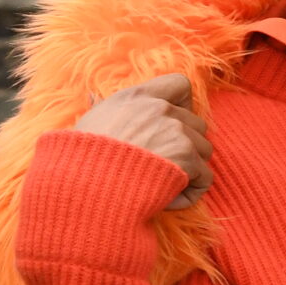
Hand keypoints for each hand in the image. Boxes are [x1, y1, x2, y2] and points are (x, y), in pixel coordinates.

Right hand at [74, 74, 211, 209]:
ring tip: (159, 184)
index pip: (180, 85)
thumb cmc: (82, 159)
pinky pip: (204, 178)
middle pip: (196, 124)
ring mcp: (177, 132)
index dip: (183, 106)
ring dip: (188, 170)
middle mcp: (161, 109)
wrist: (82, 184)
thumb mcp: (90, 124)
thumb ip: (105, 110)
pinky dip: (189, 194)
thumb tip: (92, 96)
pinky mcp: (187, 157)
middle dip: (185, 147)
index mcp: (138, 97)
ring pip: (204, 150)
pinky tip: (165, 199)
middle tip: (160, 167)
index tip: (171, 125)